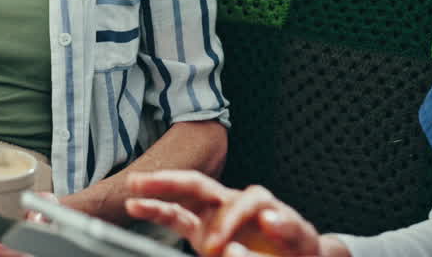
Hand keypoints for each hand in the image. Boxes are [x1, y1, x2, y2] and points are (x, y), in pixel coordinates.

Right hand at [126, 170, 323, 256]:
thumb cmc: (297, 251)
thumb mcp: (297, 246)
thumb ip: (267, 246)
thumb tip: (233, 249)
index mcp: (262, 203)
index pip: (244, 202)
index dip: (230, 221)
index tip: (223, 246)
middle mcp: (235, 201)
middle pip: (203, 184)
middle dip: (175, 182)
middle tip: (147, 182)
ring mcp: (216, 214)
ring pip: (184, 196)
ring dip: (160, 189)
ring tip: (134, 185)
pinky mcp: (204, 230)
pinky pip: (178, 217)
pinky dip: (158, 211)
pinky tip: (136, 206)